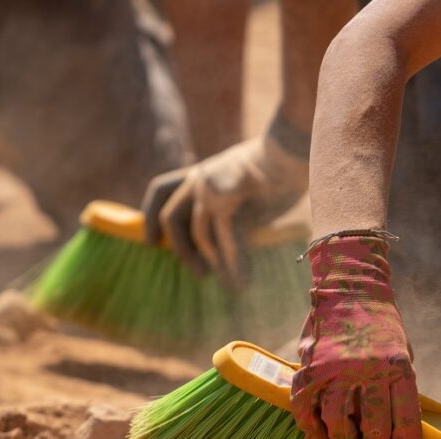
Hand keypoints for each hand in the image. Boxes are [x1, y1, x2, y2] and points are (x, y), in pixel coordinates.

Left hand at [141, 135, 307, 286]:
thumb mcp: (240, 185)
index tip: (150, 241)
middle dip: (180, 250)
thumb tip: (221, 246)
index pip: (160, 190)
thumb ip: (226, 209)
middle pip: (170, 219)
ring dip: (213, 263)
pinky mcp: (227, 201)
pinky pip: (226, 241)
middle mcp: (198, 179)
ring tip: (230, 284)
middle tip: (198, 273)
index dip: (148, 216)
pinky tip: (241, 283)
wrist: (292, 151)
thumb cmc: (277, 170)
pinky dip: (234, 265)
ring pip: (200, 235)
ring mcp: (210, 189)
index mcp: (199, 173)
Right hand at [290, 234, 421, 438]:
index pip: (405, 423)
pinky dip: (310, 429)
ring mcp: (337, 369)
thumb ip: (400, 390)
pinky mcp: (311, 367)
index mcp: (399, 369)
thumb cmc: (381, 326)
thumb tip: (399, 433)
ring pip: (337, 422)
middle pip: (372, 428)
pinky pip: (306, 408)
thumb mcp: (403, 354)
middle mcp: (369, 370)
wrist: (351, 286)